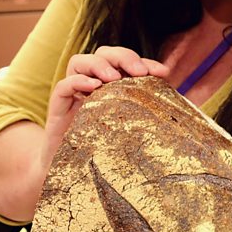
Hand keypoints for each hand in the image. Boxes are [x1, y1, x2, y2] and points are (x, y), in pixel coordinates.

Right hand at [42, 46, 168, 168]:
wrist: (73, 177)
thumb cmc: (104, 152)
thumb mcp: (129, 131)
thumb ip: (145, 113)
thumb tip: (174, 101)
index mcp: (110, 86)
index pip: (126, 63)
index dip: (145, 62)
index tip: (163, 72)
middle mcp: (91, 85)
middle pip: (103, 54)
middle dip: (124, 57)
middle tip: (139, 71)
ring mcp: (73, 95)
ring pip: (79, 62)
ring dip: (100, 64)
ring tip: (114, 77)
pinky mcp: (57, 108)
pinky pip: (63, 86)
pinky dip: (78, 81)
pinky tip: (94, 86)